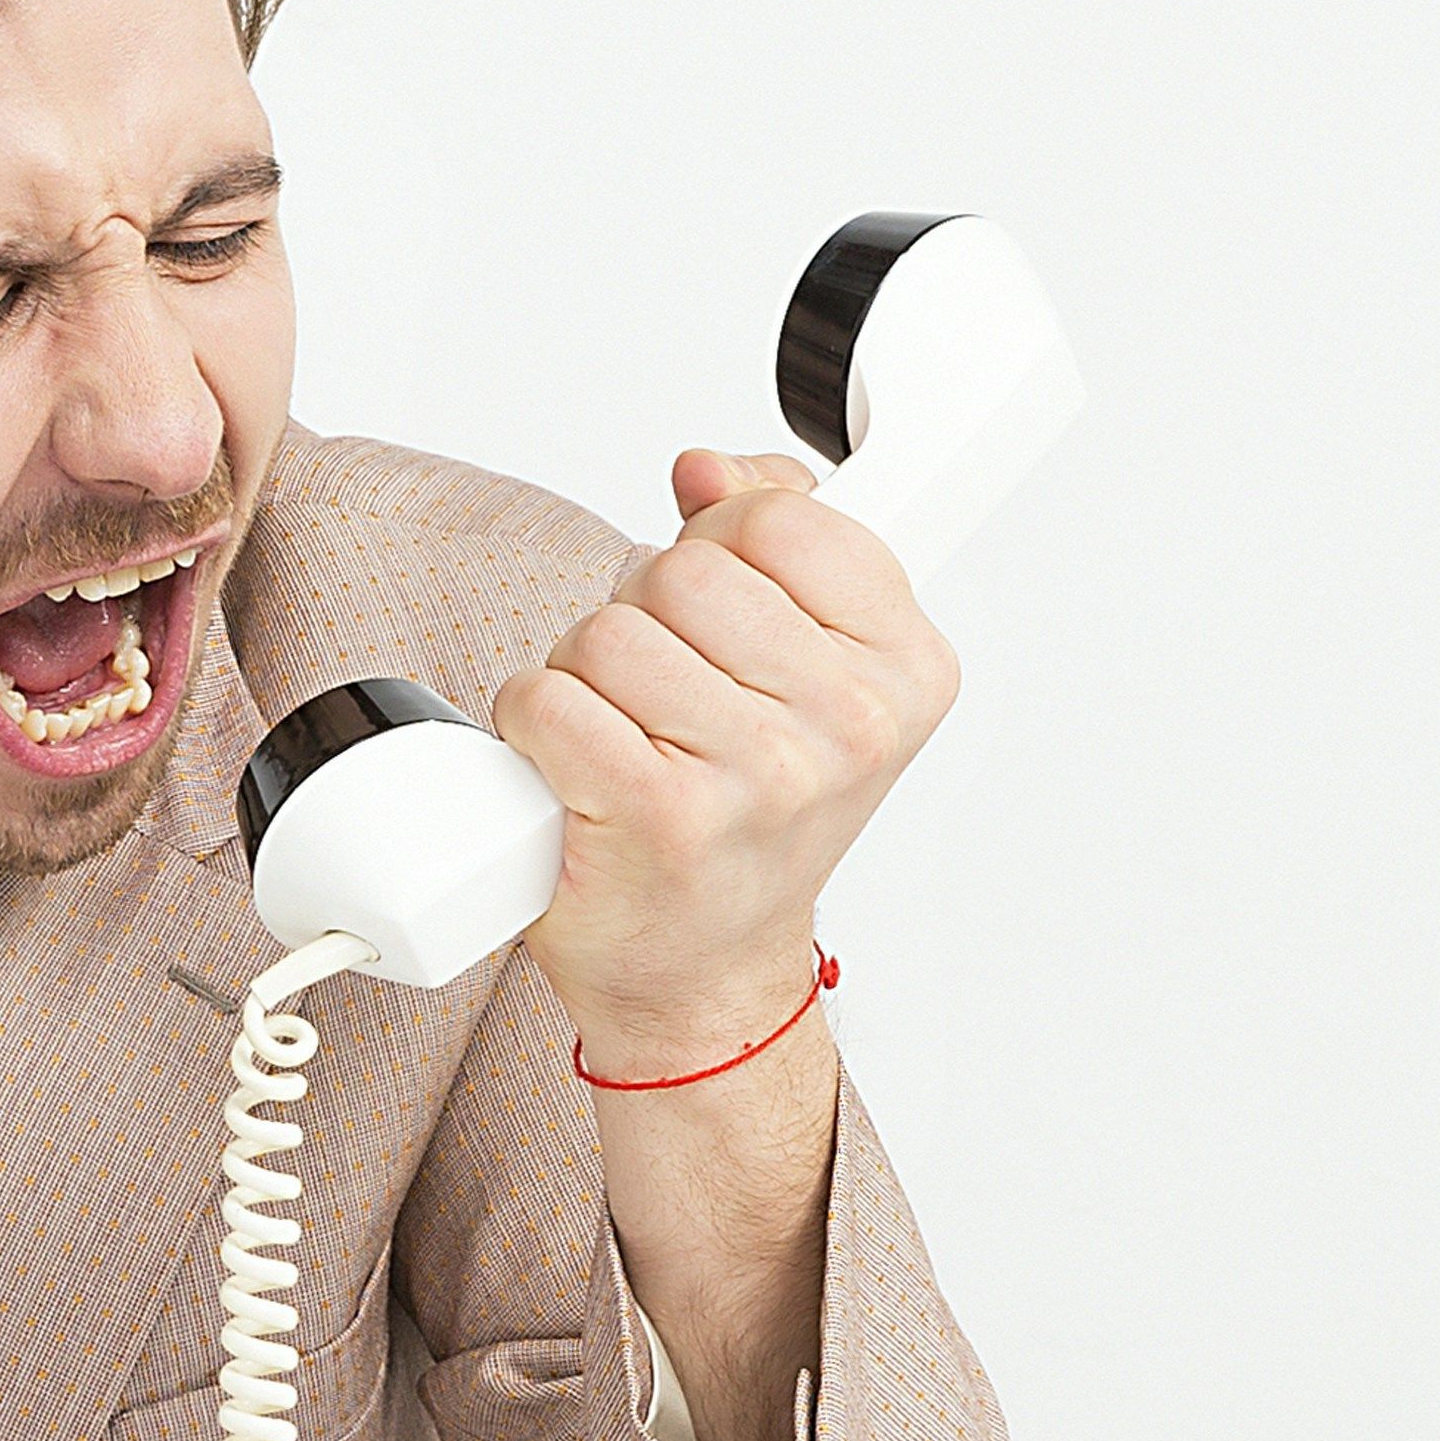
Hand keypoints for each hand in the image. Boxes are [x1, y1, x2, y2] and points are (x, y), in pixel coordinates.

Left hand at [489, 448, 959, 1076]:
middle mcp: (849, 725)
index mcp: (906, 670)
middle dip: (643, 616)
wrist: (705, 972)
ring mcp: (759, 774)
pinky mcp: (660, 817)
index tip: (728, 609)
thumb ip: (776, 538)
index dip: (721, 546)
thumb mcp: (806, 669)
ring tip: (623, 737)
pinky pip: (548, 699)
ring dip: (583, 675)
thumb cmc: (748, 818)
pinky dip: (533, 724)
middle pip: (681, 572)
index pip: (780, 516)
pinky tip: (575, 770)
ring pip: (606, 633)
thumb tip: (706, 469)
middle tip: (662, 694)